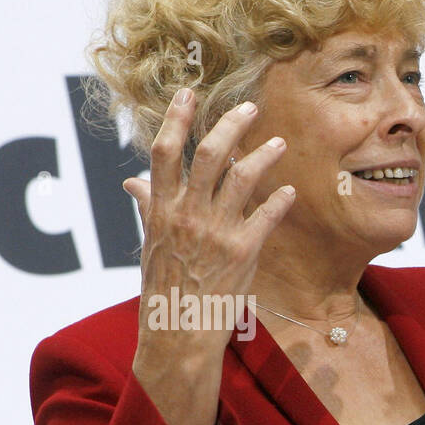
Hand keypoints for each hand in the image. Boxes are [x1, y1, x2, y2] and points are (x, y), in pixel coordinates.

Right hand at [123, 89, 294, 424]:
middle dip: (230, 126)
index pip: (164, 152)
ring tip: (280, 143)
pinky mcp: (243, 252)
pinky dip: (279, 201)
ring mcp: (216, 232)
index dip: (177, 119)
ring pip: (241, 179)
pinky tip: (289, 190)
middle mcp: (188, 215)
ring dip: (263, 156)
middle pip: (208, 155)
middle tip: (250, 108)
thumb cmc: (165, 289)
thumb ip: (150, 208)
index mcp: (161, 210)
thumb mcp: (151, 245)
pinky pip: (266, 217)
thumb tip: (134, 182)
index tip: (189, 93)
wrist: (178, 332)